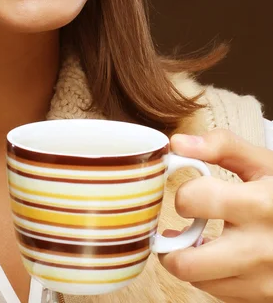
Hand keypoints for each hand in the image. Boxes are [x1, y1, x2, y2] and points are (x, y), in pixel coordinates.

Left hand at [158, 129, 272, 302]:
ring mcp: (265, 279)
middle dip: (169, 247)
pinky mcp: (268, 297)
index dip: (183, 195)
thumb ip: (221, 146)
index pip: (191, 201)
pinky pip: (222, 294)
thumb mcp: (263, 163)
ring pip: (200, 283)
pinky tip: (221, 256)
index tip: (190, 195)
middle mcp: (261, 248)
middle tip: (172, 233)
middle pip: (186, 264)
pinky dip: (213, 276)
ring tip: (199, 242)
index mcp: (258, 205)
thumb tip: (177, 144)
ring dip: (192, 262)